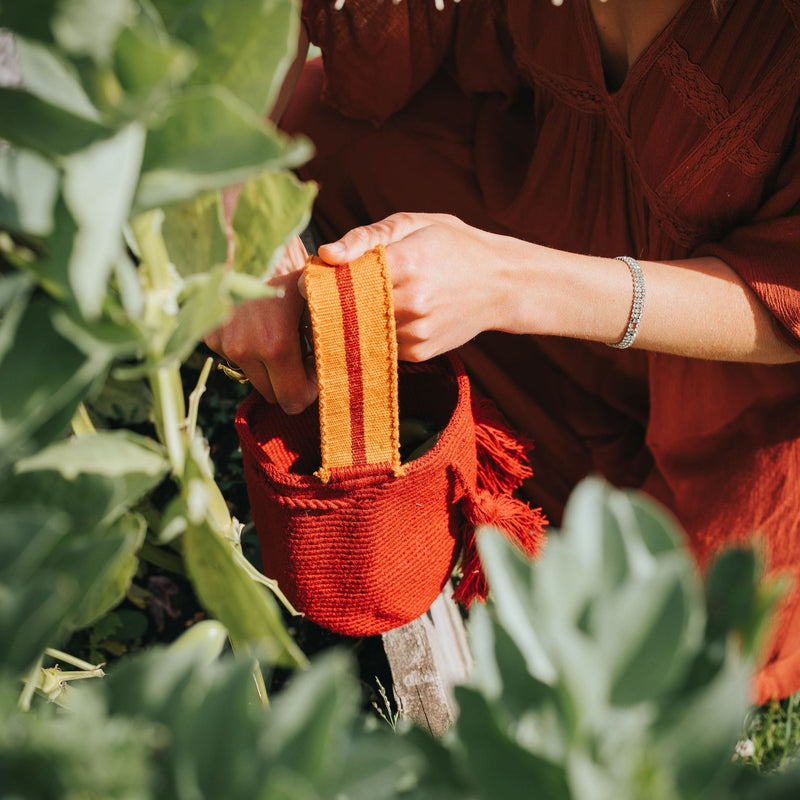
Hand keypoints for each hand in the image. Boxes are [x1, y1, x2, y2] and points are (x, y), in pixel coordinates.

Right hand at [205, 234, 317, 413]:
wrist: (248, 235)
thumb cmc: (292, 264)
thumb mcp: (317, 300)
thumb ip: (326, 339)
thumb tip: (336, 368)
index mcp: (275, 345)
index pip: (294, 400)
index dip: (311, 389)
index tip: (318, 368)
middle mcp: (243, 350)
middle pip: (273, 395)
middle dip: (292, 380)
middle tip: (305, 353)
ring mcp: (222, 344)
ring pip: (255, 379)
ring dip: (271, 368)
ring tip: (285, 337)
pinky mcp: (210, 336)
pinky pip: (237, 360)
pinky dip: (251, 352)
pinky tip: (261, 327)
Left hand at [317, 213, 517, 360]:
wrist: (502, 284)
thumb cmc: (453, 245)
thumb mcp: (414, 223)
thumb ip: (366, 237)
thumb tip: (326, 254)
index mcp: (407, 263)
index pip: (345, 279)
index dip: (324, 281)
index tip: (314, 279)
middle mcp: (412, 303)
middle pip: (348, 310)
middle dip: (332, 305)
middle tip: (325, 296)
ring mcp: (416, 332)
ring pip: (361, 331)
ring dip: (352, 321)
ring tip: (360, 303)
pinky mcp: (419, 352)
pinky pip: (380, 344)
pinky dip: (375, 332)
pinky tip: (387, 316)